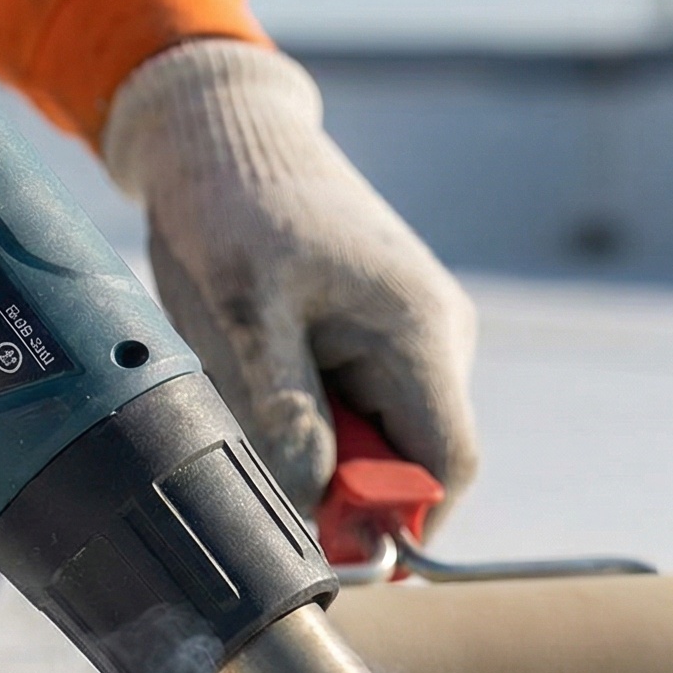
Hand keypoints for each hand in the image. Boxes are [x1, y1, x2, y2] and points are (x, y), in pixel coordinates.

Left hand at [102, 41, 477, 528]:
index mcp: (421, 334)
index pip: (446, 469)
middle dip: (346, 481)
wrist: (225, 133)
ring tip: (260, 380)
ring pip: (384, 436)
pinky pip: (365, 404)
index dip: (396, 523)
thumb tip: (314, 514)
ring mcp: (417, 333)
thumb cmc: (233, 212)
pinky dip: (320, 413)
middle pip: (415, 461)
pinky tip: (272, 364)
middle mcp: (439, 337)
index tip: (326, 540)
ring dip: (327, 444)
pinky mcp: (387, 331)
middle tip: (266, 447)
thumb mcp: (246, 318)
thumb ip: (288, 418)